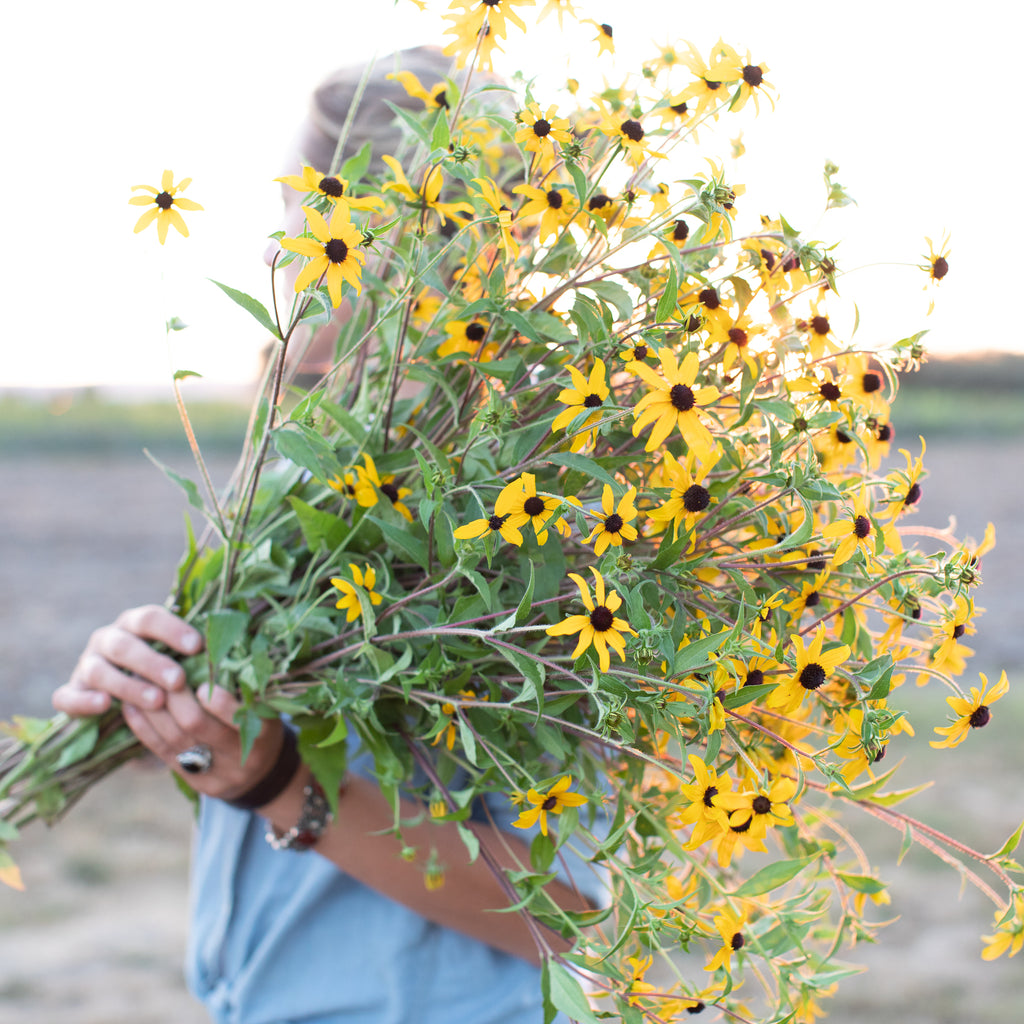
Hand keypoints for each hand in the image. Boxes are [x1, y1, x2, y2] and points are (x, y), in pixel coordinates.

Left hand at [53, 604, 284, 800]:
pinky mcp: (191, 779)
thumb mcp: (268, 706)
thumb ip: (246, 685)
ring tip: (140, 681)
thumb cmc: (264, 724)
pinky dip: (143, 727)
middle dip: (175, 696)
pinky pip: (161, 751)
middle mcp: (238, 757)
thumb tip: (217, 647)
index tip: (203, 680)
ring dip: (153, 707)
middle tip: (162, 671)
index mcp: (263, 734)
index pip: (237, 717)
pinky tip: (131, 706)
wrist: (263, 773)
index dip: (217, 700)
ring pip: (173, 738)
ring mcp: (213, 772)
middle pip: (196, 725)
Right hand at [53, 605, 201, 716]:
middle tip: (179, 680)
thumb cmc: (163, 669)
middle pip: (125, 645)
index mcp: (134, 623)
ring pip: (99, 671)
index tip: (197, 645)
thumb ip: (196, 650)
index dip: (172, 629)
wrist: (125, 694)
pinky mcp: (72, 692)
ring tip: (156, 700)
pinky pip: (67, 697)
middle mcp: (108, 639)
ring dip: (127, 685)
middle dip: (152, 662)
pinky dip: (82, 701)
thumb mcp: (178, 656)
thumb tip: (232, 647)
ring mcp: (87, 665)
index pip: (149, 618)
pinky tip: (104, 706)